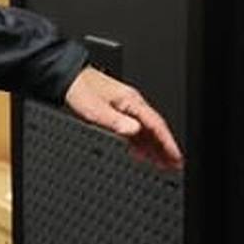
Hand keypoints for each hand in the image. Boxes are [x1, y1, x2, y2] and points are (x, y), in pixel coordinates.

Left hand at [64, 66, 182, 170]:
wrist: (67, 78)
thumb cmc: (79, 89)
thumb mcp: (95, 109)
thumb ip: (115, 122)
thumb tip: (134, 130)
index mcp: (131, 101)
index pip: (157, 125)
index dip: (168, 143)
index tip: (175, 157)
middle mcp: (132, 104)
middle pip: (155, 129)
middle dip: (165, 148)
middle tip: (173, 166)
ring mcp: (125, 107)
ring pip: (146, 130)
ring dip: (154, 147)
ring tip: (161, 164)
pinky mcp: (118, 111)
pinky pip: (135, 130)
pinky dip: (140, 143)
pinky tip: (140, 153)